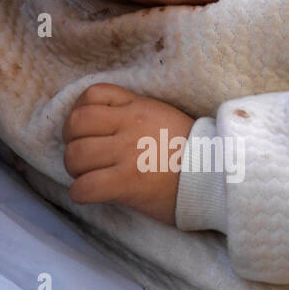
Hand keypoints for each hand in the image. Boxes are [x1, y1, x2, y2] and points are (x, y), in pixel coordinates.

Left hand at [62, 83, 195, 225]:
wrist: (218, 176)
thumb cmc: (189, 149)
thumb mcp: (161, 114)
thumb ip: (131, 110)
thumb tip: (98, 120)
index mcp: (137, 107)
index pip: (92, 94)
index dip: (78, 110)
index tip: (83, 128)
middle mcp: (129, 126)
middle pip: (76, 124)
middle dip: (70, 141)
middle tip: (80, 155)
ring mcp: (128, 154)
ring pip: (76, 154)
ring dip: (73, 168)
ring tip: (84, 176)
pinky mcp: (129, 183)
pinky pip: (87, 186)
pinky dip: (79, 192)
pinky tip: (86, 194)